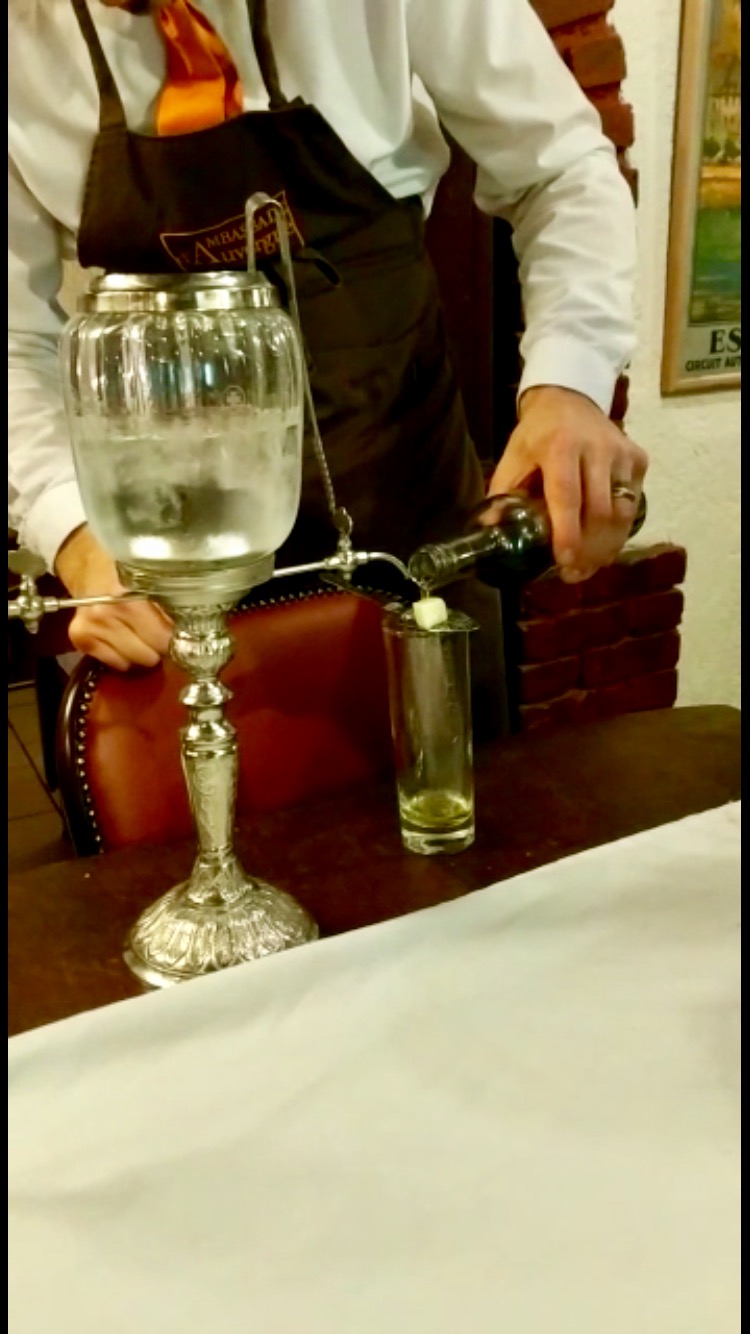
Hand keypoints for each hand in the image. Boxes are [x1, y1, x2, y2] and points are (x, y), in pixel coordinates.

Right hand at [54, 526, 172, 669]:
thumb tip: (198, 628)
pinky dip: (123, 656)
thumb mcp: (155, 576)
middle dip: (159, 645)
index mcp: (129, 595)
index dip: (177, 635)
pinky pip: (117, 664)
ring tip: (139, 631)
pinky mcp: (80, 637)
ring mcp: (91, 626)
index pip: (165, 636)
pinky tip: (122, 636)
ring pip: (134, 662)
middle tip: (158, 629)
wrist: (92, 564)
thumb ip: (174, 600)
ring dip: (142, 651)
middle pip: (151, 654)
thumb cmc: (129, 571)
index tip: (180, 631)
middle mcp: (106, 611)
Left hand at [487, 385, 648, 581]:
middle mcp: (597, 448)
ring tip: (588, 567)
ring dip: (606, 547)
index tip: (564, 561)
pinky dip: (619, 531)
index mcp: (560, 447)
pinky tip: (603, 545)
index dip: (567, 532)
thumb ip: (503, 495)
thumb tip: (491, 532)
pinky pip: (633, 504)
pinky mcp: (639, 459)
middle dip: (588, 549)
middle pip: (599, 511)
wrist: (570, 399)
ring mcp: (623, 453)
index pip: (567, 495)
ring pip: (622, 512)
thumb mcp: (513, 459)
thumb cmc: (537, 435)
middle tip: (572, 574)